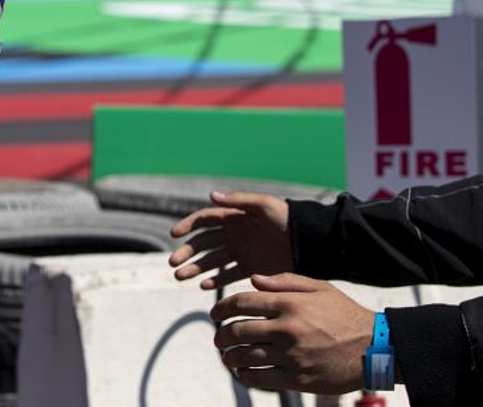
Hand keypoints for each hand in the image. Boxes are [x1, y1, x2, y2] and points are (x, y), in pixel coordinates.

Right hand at [168, 191, 291, 289]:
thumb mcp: (265, 206)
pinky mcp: (250, 269)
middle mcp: (233, 235)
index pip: (204, 220)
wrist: (310, 242)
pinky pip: (228, 276)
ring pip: (211, 261)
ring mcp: (241, 253)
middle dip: (186, 252)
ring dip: (194, 268)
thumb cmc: (288, 219)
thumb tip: (211, 195)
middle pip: (203, 243)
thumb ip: (239, 201)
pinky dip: (215, 281)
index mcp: (234, 217)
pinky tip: (203, 286)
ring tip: (180, 277)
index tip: (174, 235)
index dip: (188, 226)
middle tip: (173, 263)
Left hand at [210, 273, 373, 394]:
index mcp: (289, 304)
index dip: (221, 308)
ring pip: (245, 356)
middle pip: (238, 330)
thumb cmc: (344, 314)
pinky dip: (246, 375)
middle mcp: (287, 329)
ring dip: (230, 357)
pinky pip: (260, 378)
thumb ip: (284, 282)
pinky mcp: (298, 379)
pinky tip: (244, 372)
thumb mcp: (319, 288)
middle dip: (221, 335)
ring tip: (228, 356)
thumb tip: (253, 280)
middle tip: (218, 338)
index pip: (241, 303)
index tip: (214, 314)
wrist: (376, 348)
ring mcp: (291, 356)